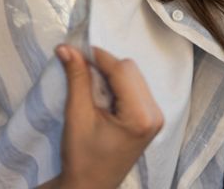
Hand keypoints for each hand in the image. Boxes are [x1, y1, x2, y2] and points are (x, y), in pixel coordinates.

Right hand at [53, 44, 162, 188]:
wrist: (91, 187)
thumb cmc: (82, 157)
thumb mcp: (77, 116)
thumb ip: (77, 79)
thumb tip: (67, 48)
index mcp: (141, 116)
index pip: (121, 70)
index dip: (98, 56)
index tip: (75, 49)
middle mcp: (155, 114)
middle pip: (130, 70)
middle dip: (104, 66)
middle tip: (79, 71)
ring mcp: (156, 116)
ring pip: (133, 75)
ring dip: (110, 75)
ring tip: (90, 89)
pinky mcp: (151, 118)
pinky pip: (135, 87)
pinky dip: (117, 85)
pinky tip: (102, 97)